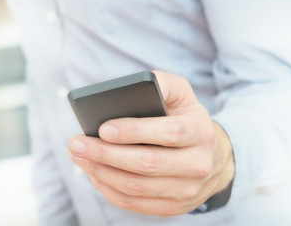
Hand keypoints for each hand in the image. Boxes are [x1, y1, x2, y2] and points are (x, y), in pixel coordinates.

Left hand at [68, 70, 234, 215]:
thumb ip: (162, 84)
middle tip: (76, 143)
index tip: (103, 128)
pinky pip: (134, 203)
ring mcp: (186, 190)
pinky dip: (109, 189)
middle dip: (106, 154)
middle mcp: (198, 164)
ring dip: (101, 173)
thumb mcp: (182, 95)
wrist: (214, 159)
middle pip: (147, 164)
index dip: (134, 132)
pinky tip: (94, 174)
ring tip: (79, 157)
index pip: (169, 133)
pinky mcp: (173, 207)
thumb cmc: (188, 121)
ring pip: (136, 187)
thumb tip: (131, 86)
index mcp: (200, 132)